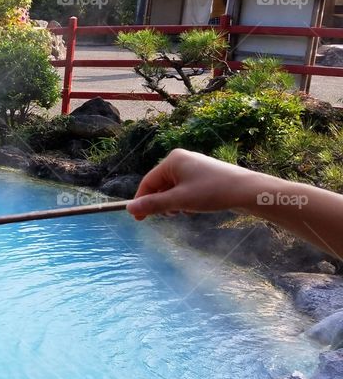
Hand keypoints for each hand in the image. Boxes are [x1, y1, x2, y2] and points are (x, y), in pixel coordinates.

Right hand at [127, 149, 259, 220]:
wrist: (248, 191)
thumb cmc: (212, 192)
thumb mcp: (179, 201)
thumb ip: (153, 205)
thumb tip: (129, 208)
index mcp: (172, 160)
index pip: (148, 182)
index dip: (141, 201)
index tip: (138, 219)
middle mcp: (181, 160)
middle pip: (160, 185)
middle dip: (161, 203)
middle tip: (169, 216)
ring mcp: (193, 167)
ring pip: (172, 189)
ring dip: (173, 203)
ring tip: (185, 212)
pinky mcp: (203, 175)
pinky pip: (184, 188)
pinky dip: (185, 200)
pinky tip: (195, 208)